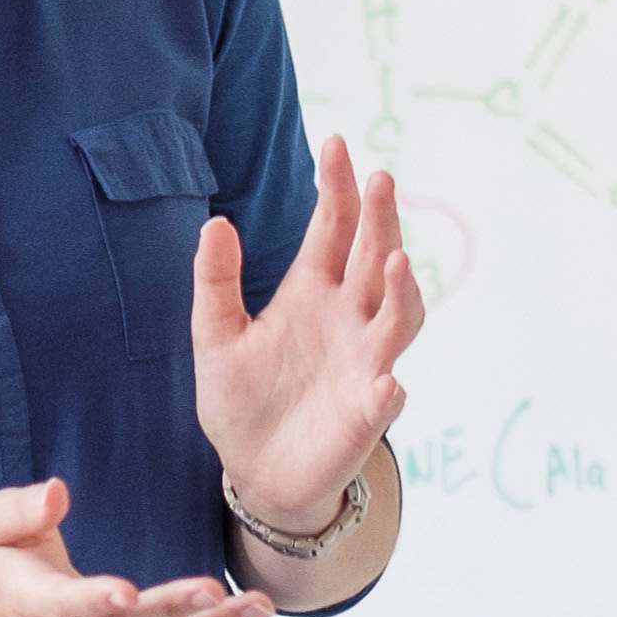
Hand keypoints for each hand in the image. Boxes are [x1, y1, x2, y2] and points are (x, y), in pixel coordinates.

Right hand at [0, 477, 273, 616]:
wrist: (2, 610)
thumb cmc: (7, 554)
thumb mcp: (0, 523)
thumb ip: (23, 508)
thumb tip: (55, 492)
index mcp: (36, 602)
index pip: (66, 605)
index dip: (95, 601)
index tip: (127, 592)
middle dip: (172, 613)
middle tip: (218, 591)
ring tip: (259, 606)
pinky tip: (251, 616)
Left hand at [193, 137, 422, 532]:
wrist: (254, 471)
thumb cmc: (241, 400)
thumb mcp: (215, 336)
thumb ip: (215, 281)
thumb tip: (214, 221)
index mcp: (311, 292)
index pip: (331, 228)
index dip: (337, 188)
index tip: (336, 144)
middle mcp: (348, 319)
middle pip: (373, 258)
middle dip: (379, 220)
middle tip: (379, 179)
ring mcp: (363, 363)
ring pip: (398, 318)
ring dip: (402, 289)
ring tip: (393, 258)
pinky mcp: (366, 414)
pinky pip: (384, 398)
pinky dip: (387, 389)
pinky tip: (385, 381)